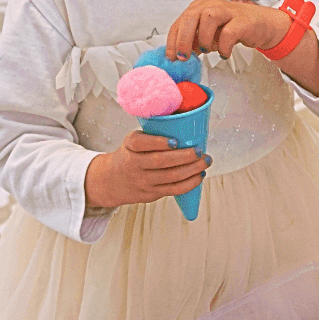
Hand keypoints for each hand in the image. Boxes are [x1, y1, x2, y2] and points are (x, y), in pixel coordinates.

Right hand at [85, 131, 210, 208]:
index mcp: (130, 146)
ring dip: (193, 169)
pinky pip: (174, 190)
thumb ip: (153, 135)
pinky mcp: (151, 193)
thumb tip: (186, 125)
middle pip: (161, 161)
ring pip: (171, 177)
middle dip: (185, 156)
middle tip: (200, 151)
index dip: (158, 142)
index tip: (175, 141)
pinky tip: (199, 175)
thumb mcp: (133, 141)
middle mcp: (134, 164)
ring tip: (205, 161)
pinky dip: (190, 183)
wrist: (113, 180)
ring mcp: (142, 181)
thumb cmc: (131, 155)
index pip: (141, 143)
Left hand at [166, 0, 287, 60]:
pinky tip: (224, 53)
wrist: (261, 24)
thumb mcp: (209, 34)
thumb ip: (194, 41)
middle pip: (190, 17)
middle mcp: (211, 6)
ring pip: (208, 17)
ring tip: (207, 51)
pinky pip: (229, 32)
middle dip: (183, 39)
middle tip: (184, 57)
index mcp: (199, 8)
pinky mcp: (242, 21)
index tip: (171, 57)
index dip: (173, 41)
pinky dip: (224, 46)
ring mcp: (227, 11)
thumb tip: (179, 56)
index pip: (180, 22)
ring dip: (204, 38)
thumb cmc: (233, 27)